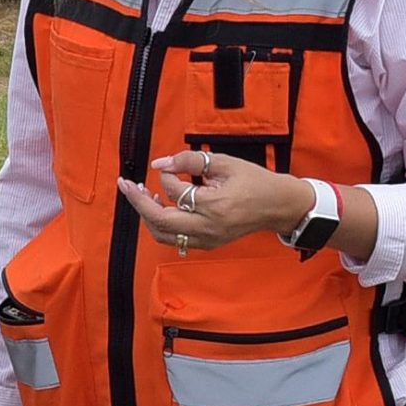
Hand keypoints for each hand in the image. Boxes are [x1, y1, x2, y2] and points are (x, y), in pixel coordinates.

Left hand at [117, 148, 310, 253]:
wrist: (278, 206)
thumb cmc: (255, 181)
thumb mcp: (225, 164)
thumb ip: (191, 161)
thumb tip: (159, 163)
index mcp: (215, 206)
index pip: (175, 193)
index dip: (166, 177)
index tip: (168, 167)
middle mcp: (208, 228)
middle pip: (160, 221)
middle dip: (138, 202)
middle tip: (126, 185)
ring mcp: (207, 240)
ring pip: (163, 234)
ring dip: (148, 215)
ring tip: (143, 194)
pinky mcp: (208, 244)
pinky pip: (175, 239)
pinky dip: (161, 224)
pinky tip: (160, 206)